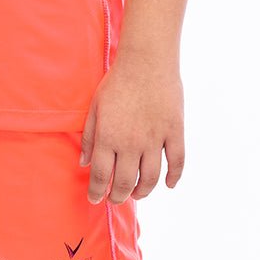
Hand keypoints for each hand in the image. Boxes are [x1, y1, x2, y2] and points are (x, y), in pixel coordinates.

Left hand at [79, 54, 184, 204]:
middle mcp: (131, 143)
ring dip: (143, 191)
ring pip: (150, 178)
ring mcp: (155, 139)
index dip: (96, 191)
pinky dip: (173, 177)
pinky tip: (168, 184)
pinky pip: (177, 162)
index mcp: (108, 137)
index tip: (95, 199)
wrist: (146, 61)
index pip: (100, 175)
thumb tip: (83, 162)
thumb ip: (87, 136)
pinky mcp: (175, 132)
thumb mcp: (95, 106)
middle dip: (117, 196)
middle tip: (115, 199)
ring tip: (137, 193)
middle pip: (124, 182)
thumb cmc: (117, 82)